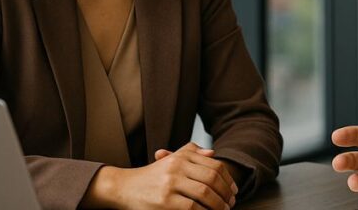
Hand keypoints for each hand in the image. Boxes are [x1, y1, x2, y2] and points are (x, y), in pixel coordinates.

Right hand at [86, 142, 237, 208]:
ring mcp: (170, 185)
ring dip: (218, 205)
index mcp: (181, 157)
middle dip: (226, 194)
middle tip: (231, 204)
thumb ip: (190, 154)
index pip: (214, 166)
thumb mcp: (170, 160)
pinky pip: (192, 208)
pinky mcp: (164, 202)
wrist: (123, 187)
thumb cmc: (150, 176)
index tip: (234, 191)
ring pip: (205, 194)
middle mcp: (177, 168)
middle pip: (212, 180)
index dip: (229, 180)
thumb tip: (213, 153)